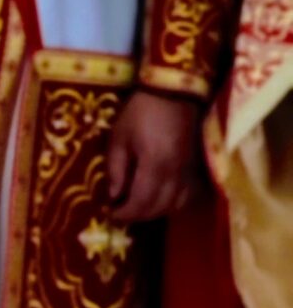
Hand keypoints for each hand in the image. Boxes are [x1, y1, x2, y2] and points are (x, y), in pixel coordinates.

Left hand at [104, 89, 200, 224]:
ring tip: (138, 206)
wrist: (174, 92)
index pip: (141, 202)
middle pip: (159, 207)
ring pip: (177, 205)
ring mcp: (191, 171)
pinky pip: (190, 195)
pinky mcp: (198, 166)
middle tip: (121, 212)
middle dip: (138, 215)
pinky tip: (161, 199)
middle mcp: (177, 173)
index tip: (109, 213)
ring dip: (156, 212)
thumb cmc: (141, 112)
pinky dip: (175, 204)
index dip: (125, 213)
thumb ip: (115, 169)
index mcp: (155, 165)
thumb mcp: (119, 137)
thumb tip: (113, 196)